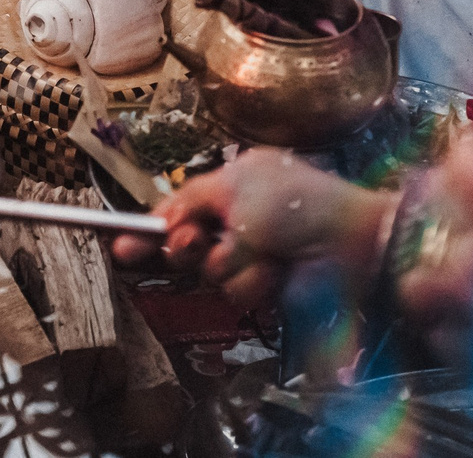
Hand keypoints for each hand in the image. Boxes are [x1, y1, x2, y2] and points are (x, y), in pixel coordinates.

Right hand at [110, 150, 395, 314]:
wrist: (351, 244)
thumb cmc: (298, 203)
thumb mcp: (236, 188)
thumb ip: (191, 201)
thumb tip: (166, 219)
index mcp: (234, 183)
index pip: (180, 205)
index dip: (150, 225)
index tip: (121, 242)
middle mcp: (241, 217)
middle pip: (189, 243)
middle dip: (189, 246)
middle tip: (195, 245)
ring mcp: (255, 254)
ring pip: (213, 272)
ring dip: (233, 264)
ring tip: (261, 252)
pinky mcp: (267, 286)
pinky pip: (238, 291)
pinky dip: (254, 280)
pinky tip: (276, 270)